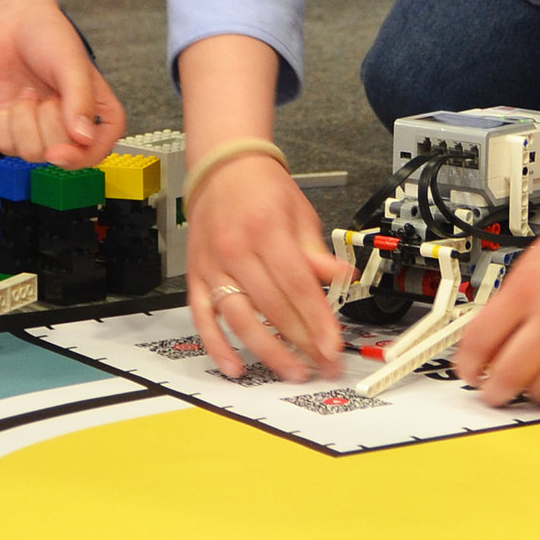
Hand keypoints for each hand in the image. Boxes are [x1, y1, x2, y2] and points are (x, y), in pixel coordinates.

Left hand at [0, 4, 124, 167]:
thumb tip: (83, 139)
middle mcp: (69, 125)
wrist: (11, 21)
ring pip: (30, 153)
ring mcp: (39, 129)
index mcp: (96, 110)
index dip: (82, 158)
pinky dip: (3, 124)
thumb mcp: (70, 64)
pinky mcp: (12, 127)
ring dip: (23, 120)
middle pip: (60, 153)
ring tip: (28, 92)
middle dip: (46, 121)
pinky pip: (5, 146)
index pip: (100, 148)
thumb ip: (79, 100)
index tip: (60, 153)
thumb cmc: (49, 36)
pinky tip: (12, 100)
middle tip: (45, 91)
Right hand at [186, 154, 351, 382]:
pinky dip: (216, 346)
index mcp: (267, 230)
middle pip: (272, 307)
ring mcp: (213, 266)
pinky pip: (203, 318)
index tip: (333, 347)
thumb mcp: (299, 214)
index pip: (297, 285)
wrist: (223, 168)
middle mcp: (236, 249)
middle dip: (301, 342)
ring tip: (291, 371)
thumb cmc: (262, 188)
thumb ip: (317, 253)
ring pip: (239, 318)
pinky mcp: (196, 277)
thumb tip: (343, 279)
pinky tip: (234, 367)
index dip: (317, 320)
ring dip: (267, 351)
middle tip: (322, 365)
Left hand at [451, 160, 539, 405]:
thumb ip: (512, 299)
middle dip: (496, 391)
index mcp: (525, 288)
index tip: (468, 371)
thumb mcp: (534, 258)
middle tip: (494, 394)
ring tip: (533, 384)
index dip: (467, 364)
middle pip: (510, 374)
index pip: (480, 341)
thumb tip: (491, 336)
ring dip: (536, 390)